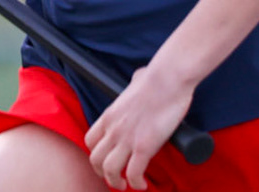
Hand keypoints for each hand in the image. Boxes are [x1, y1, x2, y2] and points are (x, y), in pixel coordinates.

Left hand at [84, 62, 196, 189]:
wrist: (168, 78)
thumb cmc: (156, 77)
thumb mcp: (135, 81)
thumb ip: (133, 85)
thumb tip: (140, 80)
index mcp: (110, 115)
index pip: (91, 141)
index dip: (97, 154)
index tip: (107, 159)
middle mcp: (113, 129)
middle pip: (96, 160)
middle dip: (102, 173)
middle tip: (115, 177)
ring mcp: (127, 139)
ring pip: (109, 170)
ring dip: (116, 182)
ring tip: (126, 185)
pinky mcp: (144, 147)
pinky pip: (133, 174)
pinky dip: (136, 183)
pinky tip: (142, 185)